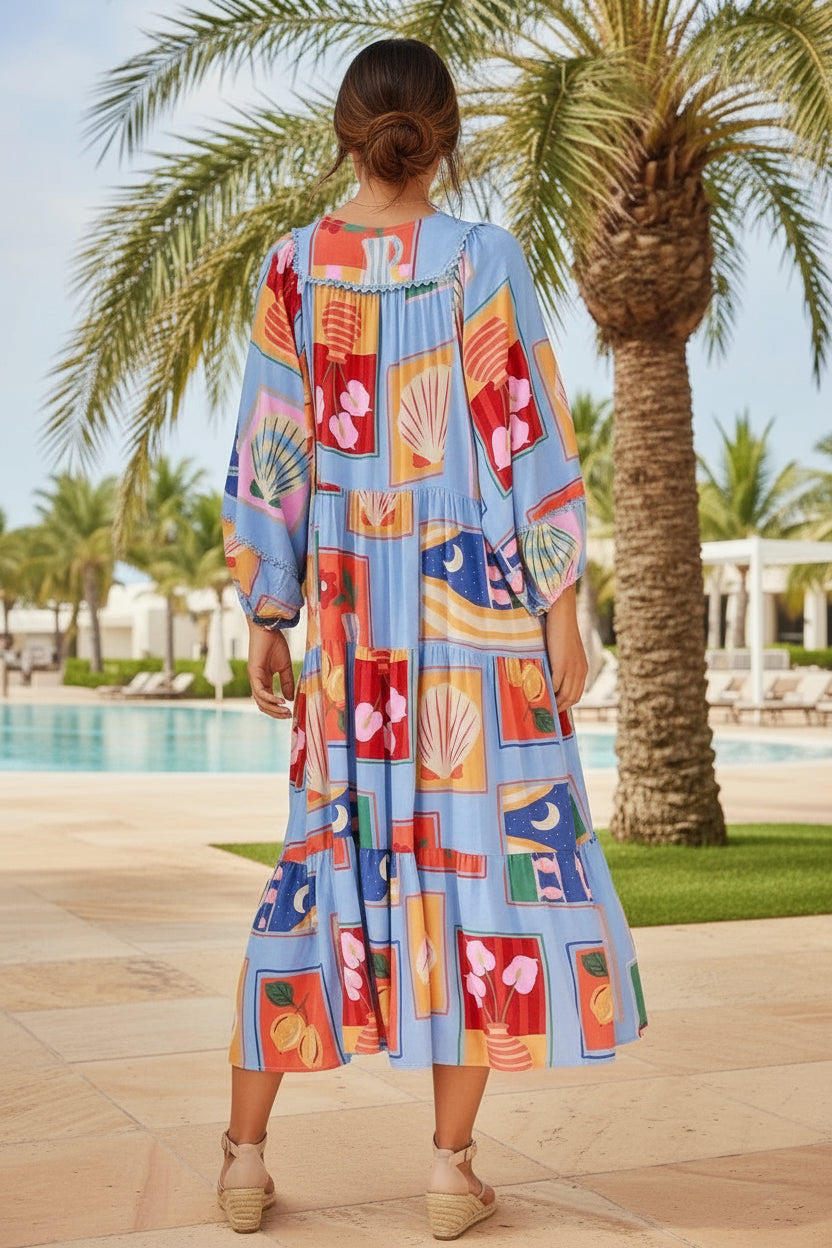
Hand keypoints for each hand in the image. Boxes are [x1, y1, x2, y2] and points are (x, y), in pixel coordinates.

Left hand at [246, 621, 294, 719]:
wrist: (268, 628)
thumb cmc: (275, 644)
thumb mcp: (285, 667)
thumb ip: (287, 683)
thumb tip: (290, 699)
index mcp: (264, 680)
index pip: (267, 701)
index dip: (277, 709)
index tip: (290, 713)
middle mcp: (257, 681)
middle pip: (262, 705)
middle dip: (275, 713)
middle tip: (288, 716)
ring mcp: (254, 678)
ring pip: (260, 701)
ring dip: (273, 709)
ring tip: (286, 711)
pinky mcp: (254, 673)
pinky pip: (260, 692)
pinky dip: (270, 699)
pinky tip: (281, 701)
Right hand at [544, 584, 587, 712]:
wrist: (562, 615)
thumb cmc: (560, 630)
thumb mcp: (565, 651)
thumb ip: (562, 664)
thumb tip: (550, 677)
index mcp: (582, 669)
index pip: (576, 694)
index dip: (565, 704)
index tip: (554, 709)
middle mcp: (580, 672)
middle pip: (571, 698)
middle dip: (559, 708)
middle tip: (545, 713)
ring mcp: (572, 669)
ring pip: (564, 695)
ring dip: (553, 703)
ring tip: (540, 707)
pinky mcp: (562, 665)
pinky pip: (555, 686)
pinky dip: (547, 693)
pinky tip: (538, 695)